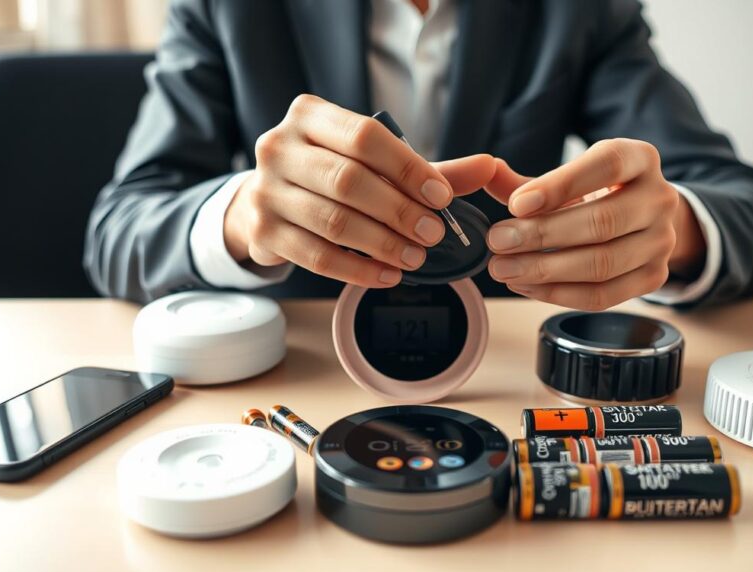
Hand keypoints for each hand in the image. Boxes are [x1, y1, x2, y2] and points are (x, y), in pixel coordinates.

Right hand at [224, 94, 495, 287]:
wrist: (263, 200)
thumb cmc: (329, 175)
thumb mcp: (373, 163)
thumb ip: (429, 169)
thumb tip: (490, 167)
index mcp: (310, 116)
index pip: (365, 137)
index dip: (408, 168)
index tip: (442, 197)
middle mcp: (279, 147)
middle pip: (348, 181)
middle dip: (398, 211)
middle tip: (433, 234)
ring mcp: (265, 190)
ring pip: (333, 222)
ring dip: (383, 244)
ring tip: (416, 257)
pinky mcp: (262, 231)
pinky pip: (317, 257)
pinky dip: (359, 269)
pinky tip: (388, 275)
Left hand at [484, 138, 705, 309]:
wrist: (640, 221)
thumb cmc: (595, 194)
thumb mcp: (567, 180)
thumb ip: (526, 181)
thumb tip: (486, 172)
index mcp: (639, 158)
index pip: (607, 165)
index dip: (560, 185)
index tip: (516, 204)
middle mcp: (659, 198)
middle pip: (602, 222)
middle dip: (542, 235)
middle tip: (497, 241)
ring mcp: (662, 241)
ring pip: (602, 263)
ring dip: (545, 270)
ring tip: (503, 269)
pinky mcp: (654, 278)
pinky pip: (603, 295)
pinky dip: (558, 294)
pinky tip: (525, 286)